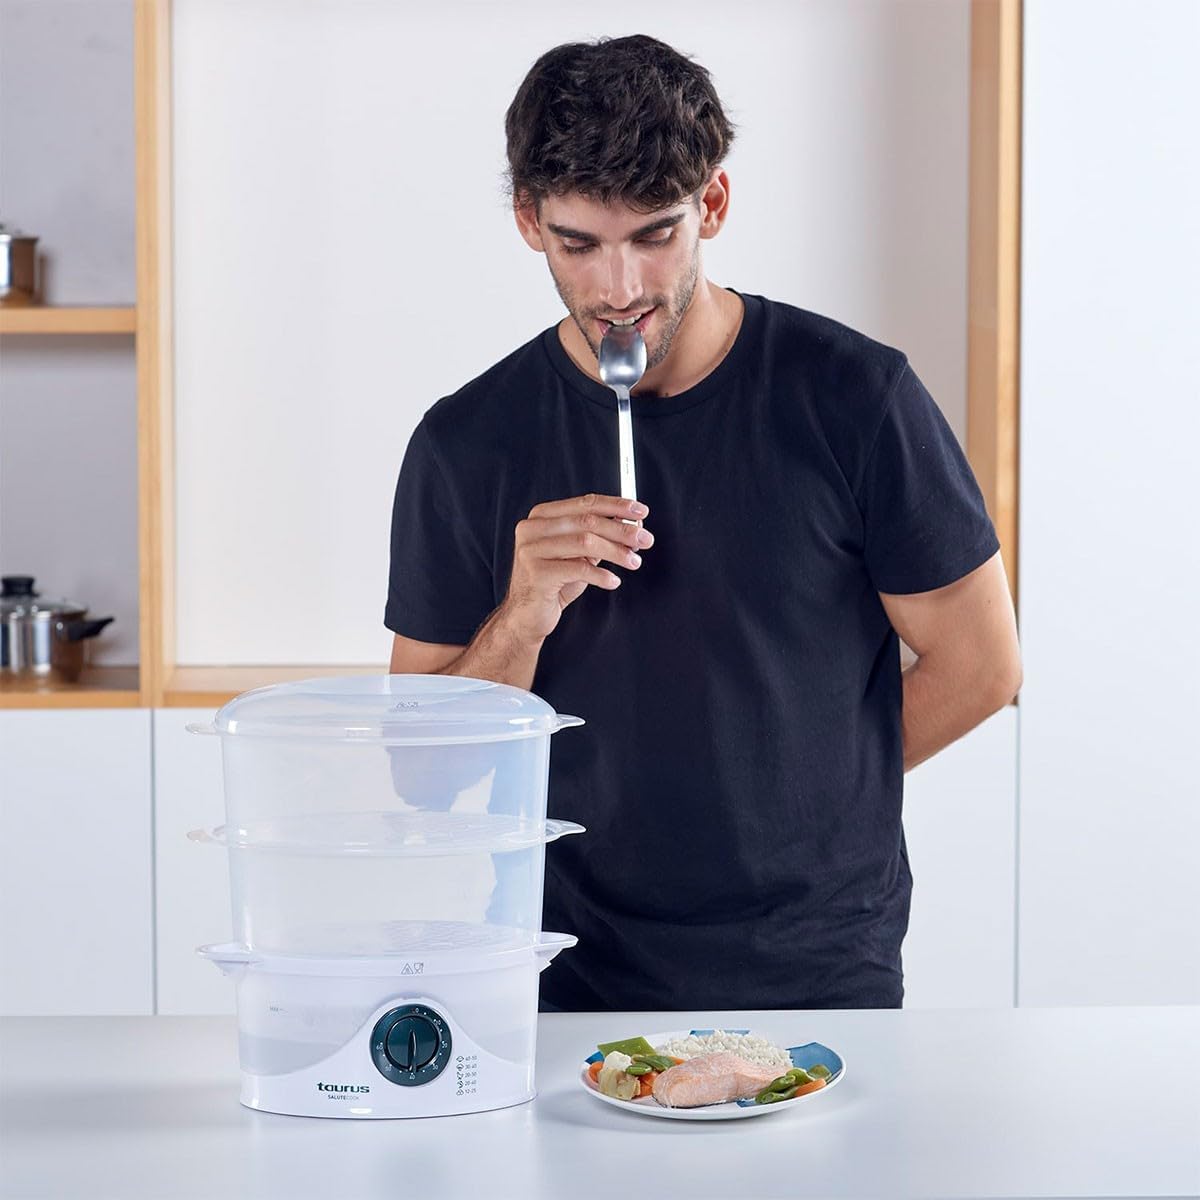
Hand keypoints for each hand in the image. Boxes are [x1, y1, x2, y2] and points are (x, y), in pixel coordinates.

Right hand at [498, 493, 653, 643]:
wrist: (526, 616)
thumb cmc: (553, 583)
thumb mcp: (578, 555)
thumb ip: (600, 537)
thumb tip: (634, 524)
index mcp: (542, 516)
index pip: (585, 503)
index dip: (616, 505)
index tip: (640, 512)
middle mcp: (532, 528)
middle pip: (587, 521)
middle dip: (622, 530)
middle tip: (645, 540)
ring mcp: (531, 550)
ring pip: (585, 542)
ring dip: (616, 552)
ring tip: (634, 562)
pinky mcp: (536, 573)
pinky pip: (579, 569)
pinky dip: (601, 575)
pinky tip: (613, 581)